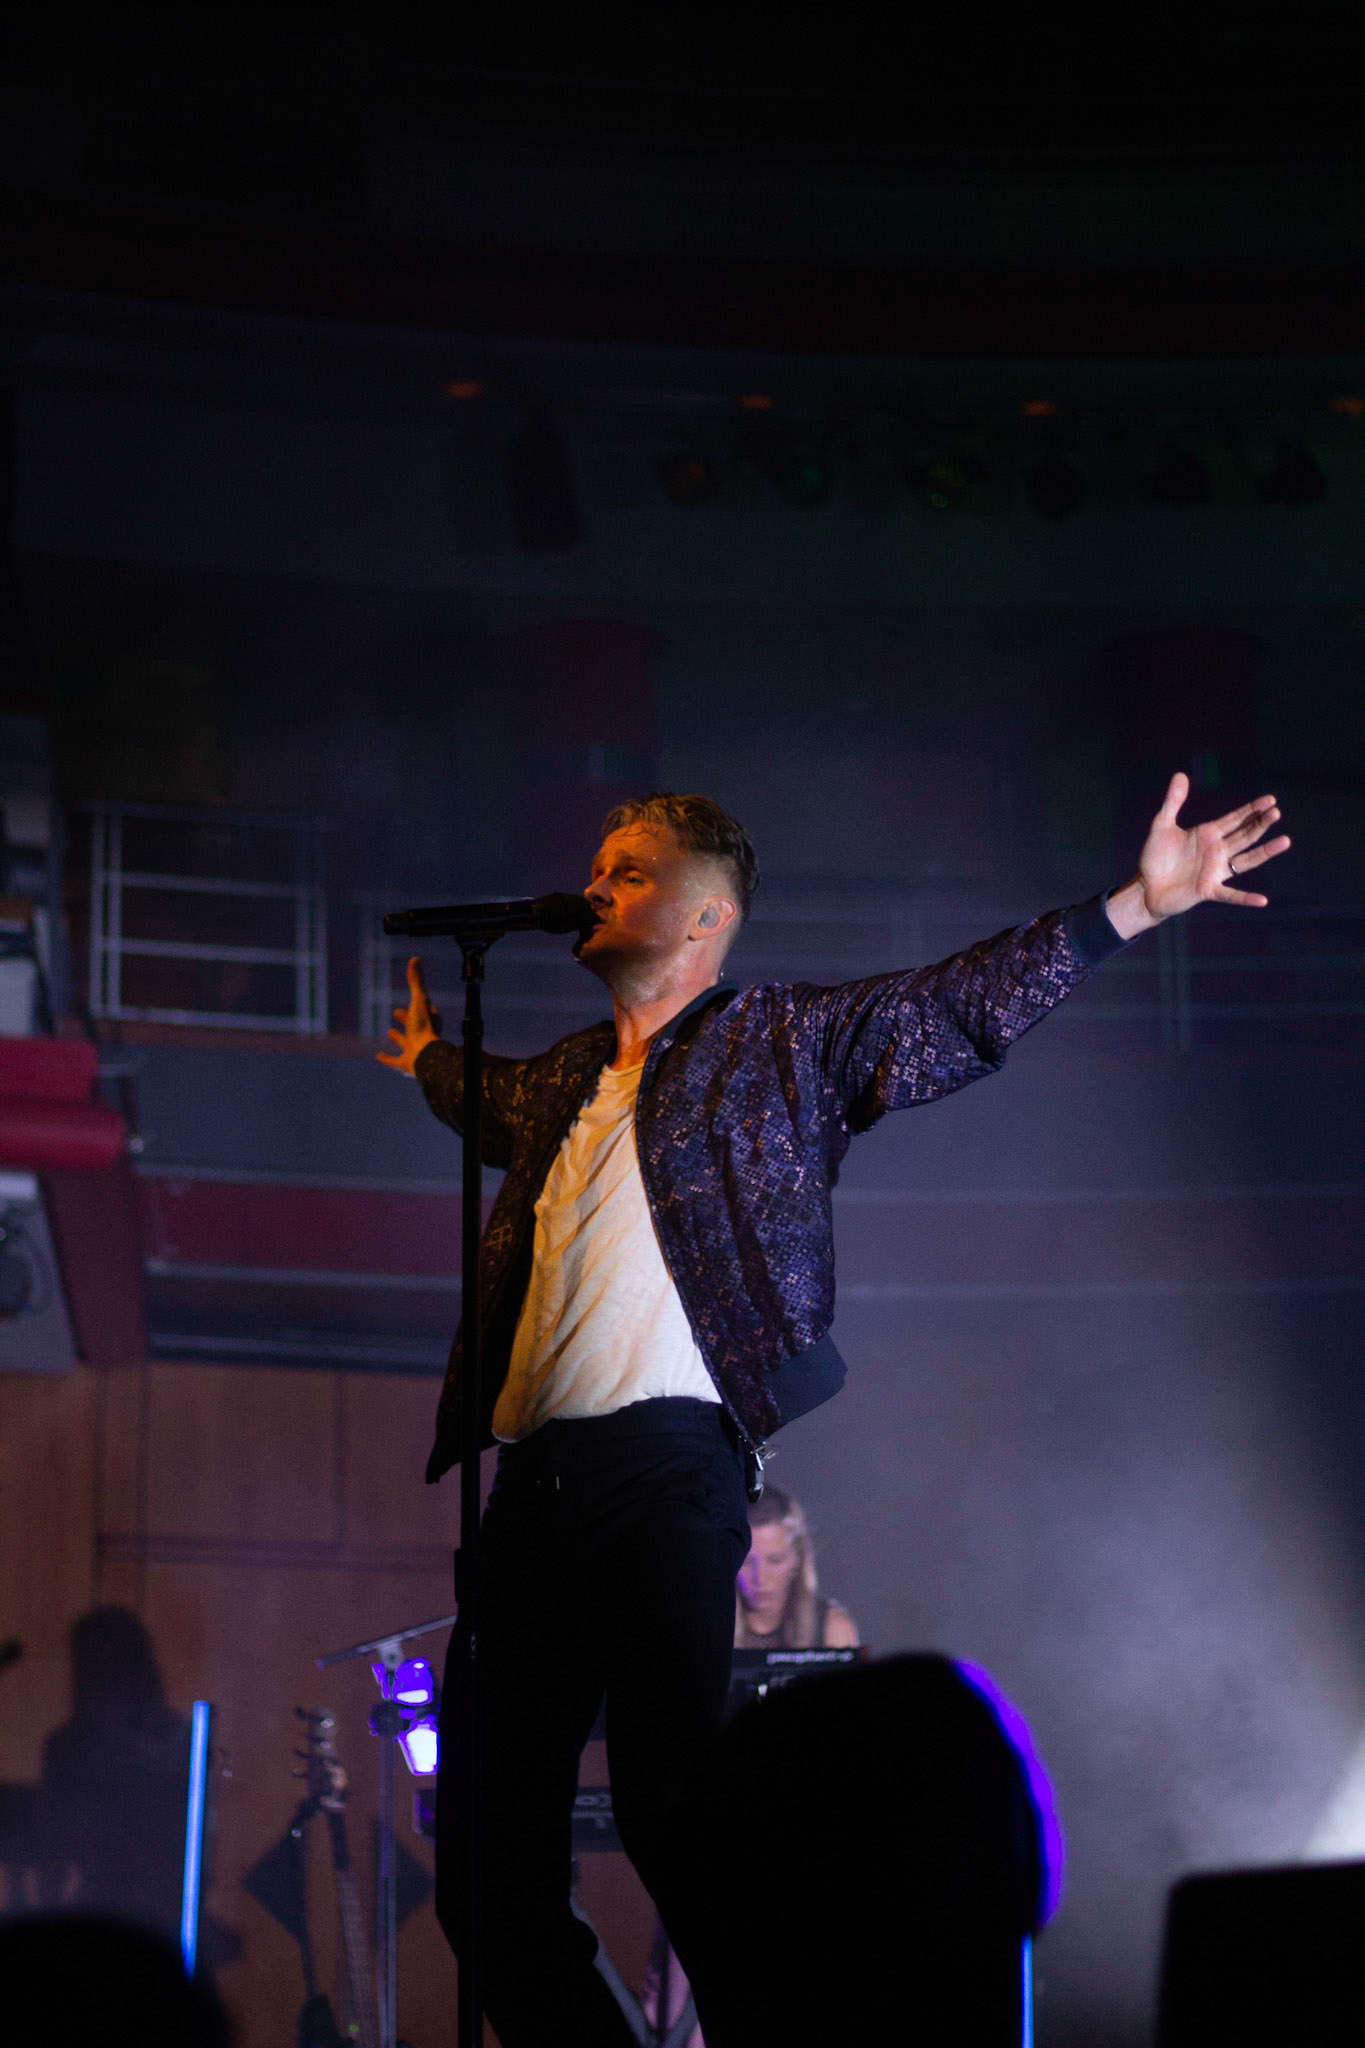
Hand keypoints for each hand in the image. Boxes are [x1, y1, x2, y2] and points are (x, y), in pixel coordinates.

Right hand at [376, 955, 441, 1074]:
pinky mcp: (406, 1064)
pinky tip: (378, 1056)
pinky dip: (387, 1059)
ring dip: (398, 1038)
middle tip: (397, 1012)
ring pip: (406, 1043)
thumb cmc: (423, 1027)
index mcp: (430, 1021)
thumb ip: (416, 980)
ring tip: (390, 1032)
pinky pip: (395, 1062)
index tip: (416, 996)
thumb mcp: (418, 999)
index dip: (420, 1003)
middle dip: (406, 1018)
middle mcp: (423, 1036)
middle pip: (415, 1025)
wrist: (424, 1055)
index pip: (425, 1009)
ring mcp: (415, 1051)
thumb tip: (415, 959)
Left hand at [1106, 772, 1290, 938]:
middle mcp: (1217, 852)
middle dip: (1260, 824)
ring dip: (1264, 852)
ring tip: (1284, 841)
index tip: (1270, 800)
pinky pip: (1230, 895)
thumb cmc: (1155, 857)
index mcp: (1209, 834)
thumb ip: (1172, 802)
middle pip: (1244, 836)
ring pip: (1245, 860)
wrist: (1146, 886)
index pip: (1236, 819)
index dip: (1252, 810)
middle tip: (1277, 812)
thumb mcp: (1162, 825)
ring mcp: (1214, 871)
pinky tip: (1261, 900)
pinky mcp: (1207, 890)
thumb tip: (1180, 774)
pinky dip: (1245, 898)